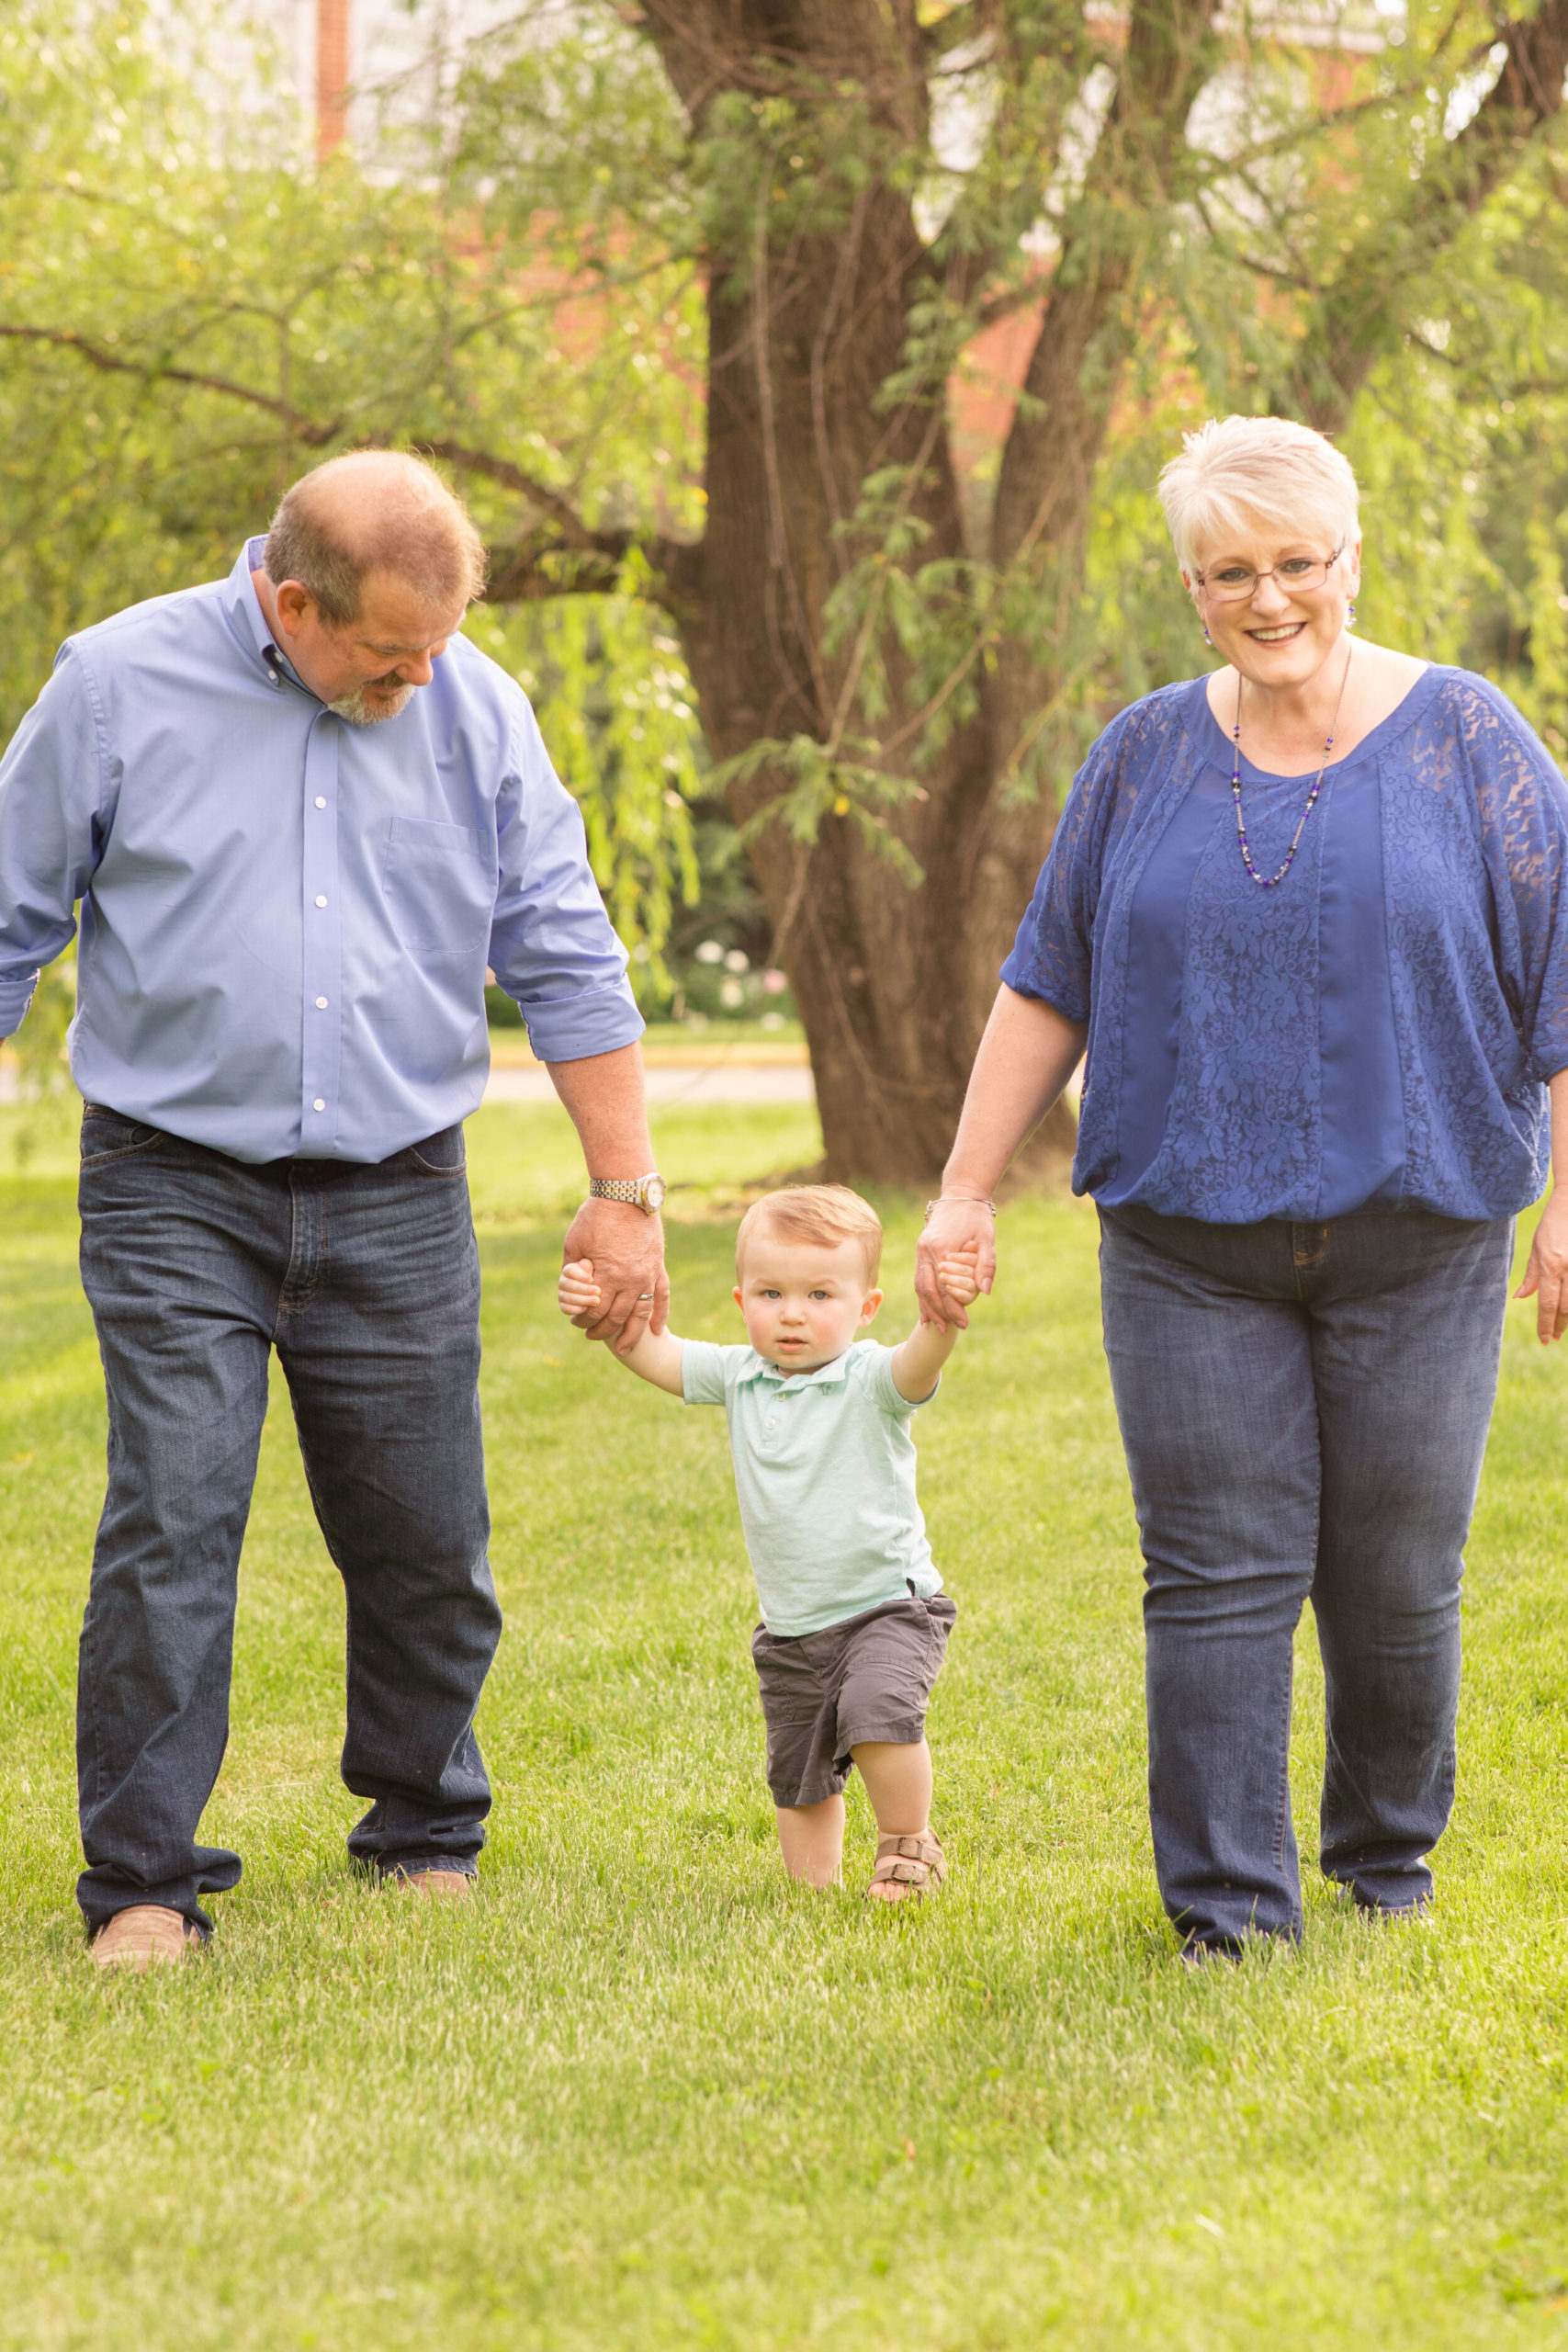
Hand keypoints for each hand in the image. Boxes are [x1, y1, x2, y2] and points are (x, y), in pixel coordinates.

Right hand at [559, 1259, 599, 1319]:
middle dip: (584, 1289)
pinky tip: (586, 1308)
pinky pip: (565, 1308)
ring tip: (597, 1301)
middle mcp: (564, 1280)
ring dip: (582, 1300)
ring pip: (566, 1297)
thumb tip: (586, 1263)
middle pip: (568, 1285)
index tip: (591, 1280)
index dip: (580, 1276)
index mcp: (571, 1269)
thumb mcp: (598, 1269)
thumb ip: (591, 1266)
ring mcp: (562, 1293)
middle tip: (598, 1291)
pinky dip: (575, 1309)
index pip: (570, 1271)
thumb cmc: (600, 1276)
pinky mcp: (564, 1305)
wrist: (600, 1293)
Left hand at [560, 1197, 667, 1355]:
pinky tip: (656, 1331)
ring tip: (623, 1349)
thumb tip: (569, 1291)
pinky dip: (660, 1315)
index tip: (576, 1322)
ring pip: (641, 1314)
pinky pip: (662, 1296)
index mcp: (607, 1275)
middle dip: (602, 1330)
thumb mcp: (574, 1242)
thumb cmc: (596, 1215)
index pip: (594, 1310)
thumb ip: (572, 1270)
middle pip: (617, 1317)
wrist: (626, 1193)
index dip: (583, 1320)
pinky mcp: (658, 1267)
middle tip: (591, 1336)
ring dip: (632, 1335)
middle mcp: (630, 1280)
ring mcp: (647, 1274)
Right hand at [914, 1200, 995, 1329]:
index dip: (953, 1307)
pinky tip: (926, 1311)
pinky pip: (919, 1278)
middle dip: (939, 1312)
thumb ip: (986, 1264)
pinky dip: (922, 1296)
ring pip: (919, 1286)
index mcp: (941, 1249)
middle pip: (928, 1290)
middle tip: (950, 1330)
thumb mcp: (987, 1238)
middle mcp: (926, 1251)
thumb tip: (985, 1292)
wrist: (961, 1193)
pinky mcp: (921, 1250)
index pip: (945, 1287)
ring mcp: (920, 1251)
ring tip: (937, 1326)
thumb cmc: (976, 1216)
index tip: (964, 1322)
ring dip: (928, 1307)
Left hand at [1516, 1185, 1567, 1343]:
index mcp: (1551, 1265)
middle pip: (1565, 1307)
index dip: (1545, 1324)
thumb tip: (1520, 1298)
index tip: (1544, 1339)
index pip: (1547, 1303)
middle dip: (1559, 1325)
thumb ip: (1532, 1275)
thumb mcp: (1537, 1247)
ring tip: (1562, 1328)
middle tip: (1553, 1338)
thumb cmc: (1554, 1224)